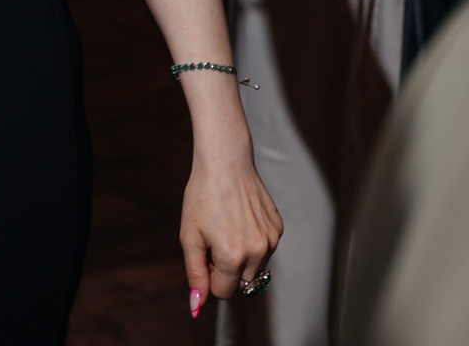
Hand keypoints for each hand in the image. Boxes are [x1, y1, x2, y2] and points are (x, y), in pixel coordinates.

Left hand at [181, 151, 282, 315]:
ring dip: (241, 258)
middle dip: (226, 270)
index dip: (210, 276)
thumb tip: (196, 307)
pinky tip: (241, 220)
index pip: (224, 292)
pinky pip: (265, 249)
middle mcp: (257, 252)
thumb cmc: (203, 196)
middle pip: (241, 283)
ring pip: (254, 268)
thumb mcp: (189, 237)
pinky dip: (252, 243)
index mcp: (233, 257)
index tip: (205, 255)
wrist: (226, 162)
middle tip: (214, 240)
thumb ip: (195, 275)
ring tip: (227, 228)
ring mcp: (271, 240)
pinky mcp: (278, 228)